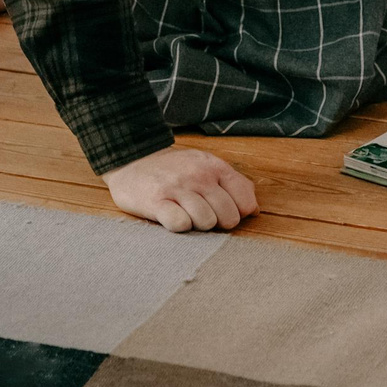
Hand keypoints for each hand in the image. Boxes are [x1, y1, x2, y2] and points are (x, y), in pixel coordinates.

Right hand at [103, 145, 259, 232]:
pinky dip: (178, 226)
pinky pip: (180, 225)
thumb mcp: (206, 165)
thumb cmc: (173, 169)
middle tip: (202, 214)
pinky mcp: (157, 201)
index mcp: (214, 166)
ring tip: (185, 213)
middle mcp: (198, 175)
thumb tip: (254, 211)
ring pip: (206, 222)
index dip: (238, 213)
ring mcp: (177, 188)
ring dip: (197, 224)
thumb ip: (234, 184)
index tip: (223, 211)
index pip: (245, 201)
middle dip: (218, 222)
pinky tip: (171, 216)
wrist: (132, 159)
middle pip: (228, 217)